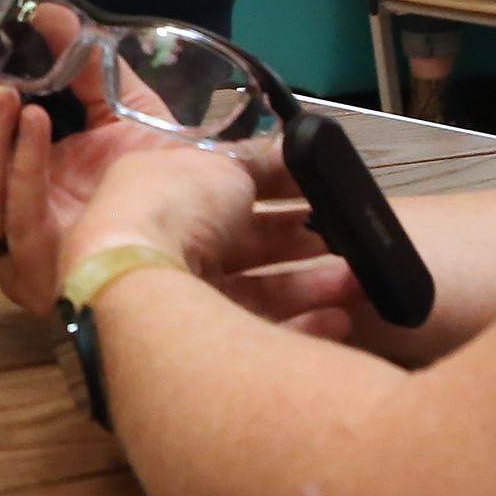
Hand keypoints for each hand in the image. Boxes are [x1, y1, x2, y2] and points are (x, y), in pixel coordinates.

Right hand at [0, 3, 356, 329]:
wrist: (217, 228)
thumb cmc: (167, 179)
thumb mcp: (120, 106)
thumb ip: (81, 60)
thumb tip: (46, 10)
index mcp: (5, 183)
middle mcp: (0, 223)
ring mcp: (17, 257)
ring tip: (11, 100)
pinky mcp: (45, 278)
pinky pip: (11, 223)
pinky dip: (20, 170)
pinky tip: (38, 130)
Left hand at [61, 138, 355, 339]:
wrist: (136, 277)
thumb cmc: (173, 204)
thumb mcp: (221, 162)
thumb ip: (256, 161)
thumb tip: (288, 147)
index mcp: (166, 198)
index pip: (228, 194)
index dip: (275, 191)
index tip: (321, 190)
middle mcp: (169, 250)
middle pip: (245, 247)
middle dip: (300, 240)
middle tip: (349, 237)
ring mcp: (181, 302)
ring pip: (258, 293)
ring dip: (311, 285)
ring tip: (359, 279)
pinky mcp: (198, 347)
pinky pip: (255, 336)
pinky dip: (300, 329)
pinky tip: (340, 320)